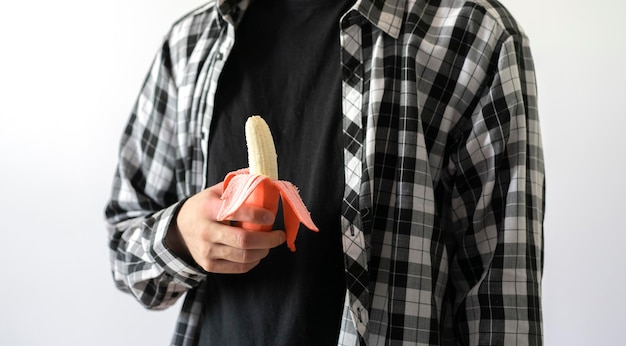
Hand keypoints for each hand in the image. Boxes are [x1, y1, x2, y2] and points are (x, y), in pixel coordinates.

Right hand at [166, 182, 284, 273]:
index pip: (236, 213)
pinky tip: (258, 252)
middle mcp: (206, 232)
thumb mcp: (215, 191)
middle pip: (244, 240)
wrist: (179, 230)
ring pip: (244, 257)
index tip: (271, 216)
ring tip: (271, 243)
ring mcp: (207, 251)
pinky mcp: (209, 265)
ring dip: (264, 251)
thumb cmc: (203, 207)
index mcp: (208, 209)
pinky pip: (239, 268)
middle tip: (279, 235)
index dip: (258, 216)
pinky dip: (254, 261)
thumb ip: (238, 185)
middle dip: (268, 239)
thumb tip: (265, 179)